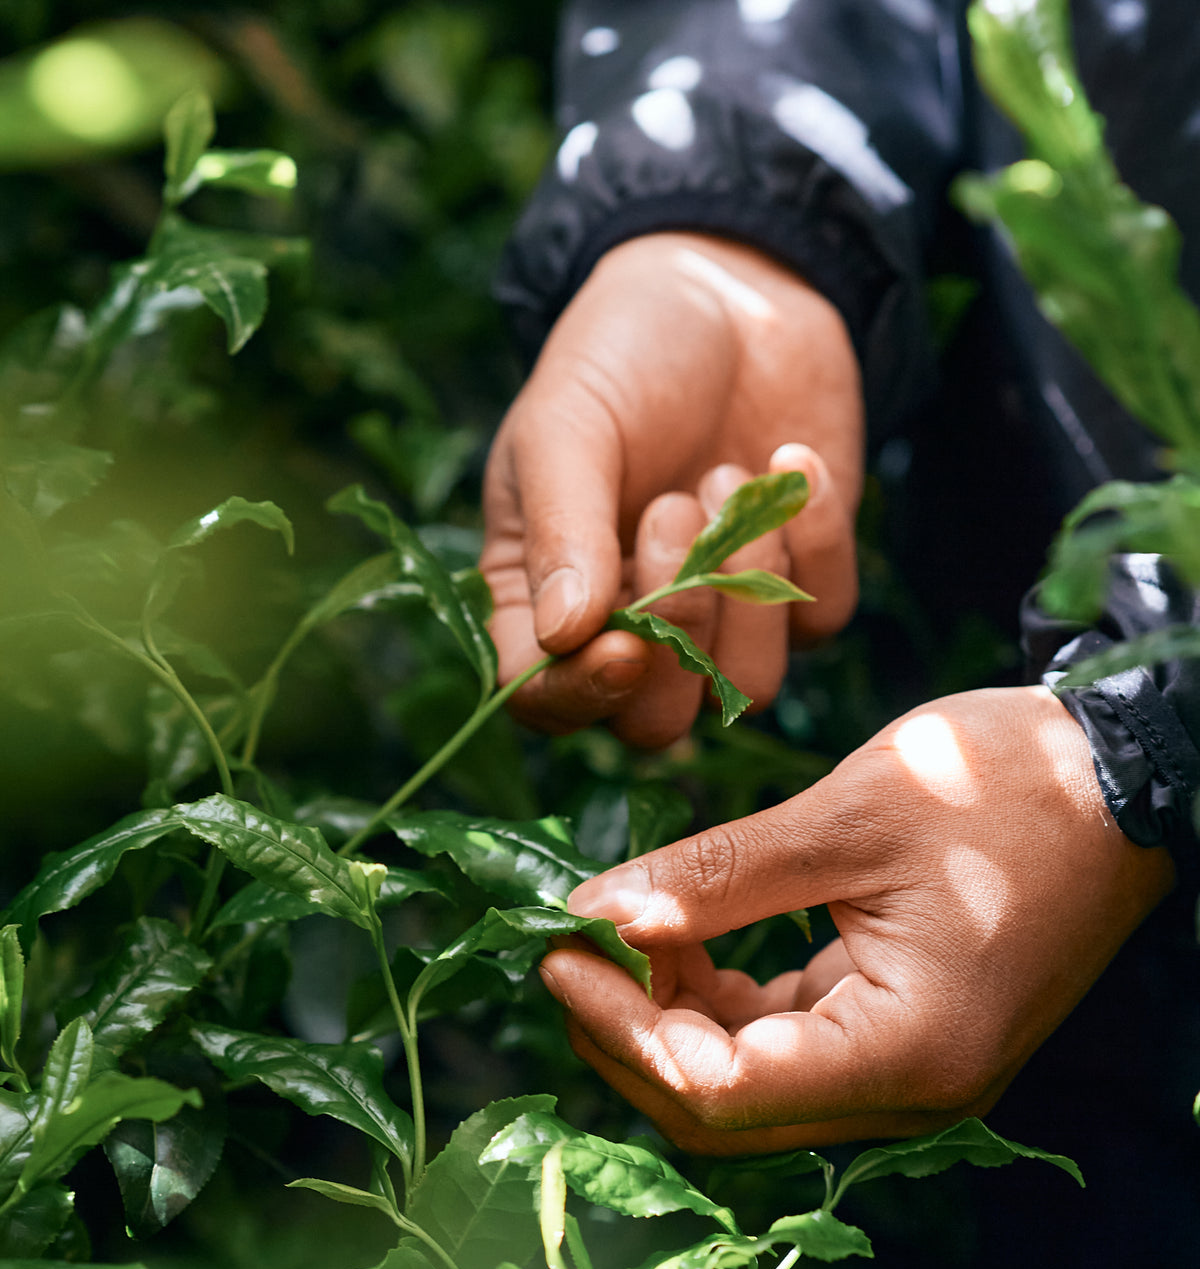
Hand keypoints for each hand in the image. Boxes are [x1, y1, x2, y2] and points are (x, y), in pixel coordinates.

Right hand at [480, 232, 863, 747]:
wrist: (733, 287)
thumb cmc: (621, 353)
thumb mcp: (567, 426)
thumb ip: (560, 530)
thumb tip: (565, 636)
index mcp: (543, 598)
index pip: (545, 701)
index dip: (582, 695)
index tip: (624, 640)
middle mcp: (629, 628)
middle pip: (654, 723)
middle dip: (677, 624)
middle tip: (672, 507)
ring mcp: (720, 618)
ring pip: (747, 687)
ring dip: (745, 578)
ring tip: (725, 473)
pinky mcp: (798, 590)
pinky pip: (820, 621)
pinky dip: (813, 540)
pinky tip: (787, 458)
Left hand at [540, 687, 1174, 1152]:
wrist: (1118, 774)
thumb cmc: (1005, 784)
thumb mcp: (846, 819)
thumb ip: (715, 880)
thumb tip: (595, 915)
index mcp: (908, 1054)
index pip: (720, 1090)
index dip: (619, 1029)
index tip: (554, 951)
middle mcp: (909, 1092)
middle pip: (723, 1108)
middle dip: (630, 1032)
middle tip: (568, 944)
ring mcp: (906, 1071)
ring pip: (745, 1080)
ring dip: (668, 1013)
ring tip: (617, 927)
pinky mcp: (899, 1034)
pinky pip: (781, 1042)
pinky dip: (718, 997)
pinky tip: (681, 935)